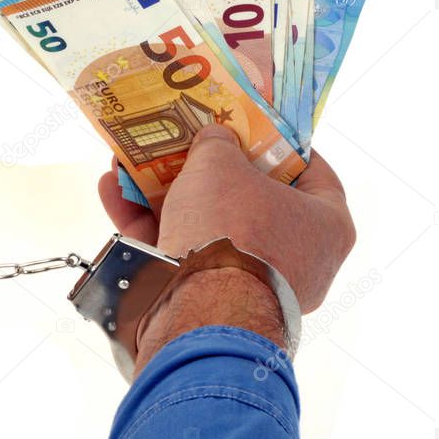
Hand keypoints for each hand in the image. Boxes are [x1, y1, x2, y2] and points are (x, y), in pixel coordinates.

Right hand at [98, 124, 354, 372]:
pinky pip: (179, 256)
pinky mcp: (208, 304)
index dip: (278, 145)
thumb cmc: (231, 229)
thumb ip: (217, 144)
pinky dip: (146, 226)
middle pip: (248, 201)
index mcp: (326, 226)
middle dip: (207, 172)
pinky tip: (112, 191)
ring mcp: (251, 286)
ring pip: (206, 229)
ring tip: (132, 164)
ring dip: (164, 195)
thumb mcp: (220, 164)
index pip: (312, 173)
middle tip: (184, 144)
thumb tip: (214, 140)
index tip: (250, 128)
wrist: (200, 310)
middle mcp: (298, 261)